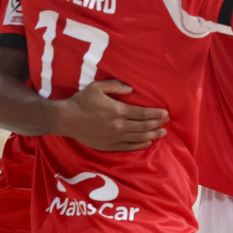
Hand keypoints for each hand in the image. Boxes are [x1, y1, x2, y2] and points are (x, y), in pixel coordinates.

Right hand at [54, 80, 168, 151]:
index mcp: (117, 110)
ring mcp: (114, 137)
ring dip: (152, 135)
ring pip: (138, 138)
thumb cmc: (81, 101)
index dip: (156, 114)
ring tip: (162, 133)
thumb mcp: (97, 87)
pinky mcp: (108, 145)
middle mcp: (118, 125)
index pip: (142, 113)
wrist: (66, 119)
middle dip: (157, 124)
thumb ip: (115, 85)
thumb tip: (131, 89)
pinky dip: (140, 145)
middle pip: (144, 126)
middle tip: (167, 122)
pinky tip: (147, 142)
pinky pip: (128, 147)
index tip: (165, 113)